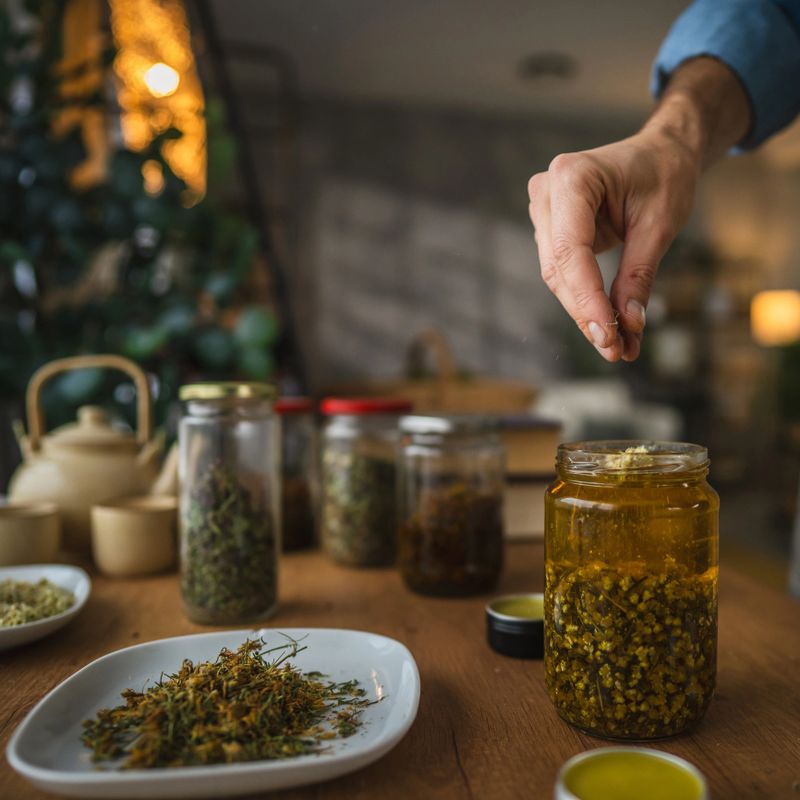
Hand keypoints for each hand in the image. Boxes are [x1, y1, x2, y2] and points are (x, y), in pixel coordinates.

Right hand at [528, 128, 698, 361]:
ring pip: (557, 276)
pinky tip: (607, 325)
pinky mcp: (550, 228)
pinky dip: (585, 300)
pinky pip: (563, 272)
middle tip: (615, 349)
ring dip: (584, 312)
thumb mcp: (660, 224)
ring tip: (616, 344)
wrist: (661, 152)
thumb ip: (639, 274)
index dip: (587, 298)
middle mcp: (546, 192)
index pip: (571, 250)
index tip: (608, 335)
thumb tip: (629, 324)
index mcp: (572, 177)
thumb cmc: (664, 175)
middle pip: (559, 268)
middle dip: (586, 312)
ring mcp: (543, 210)